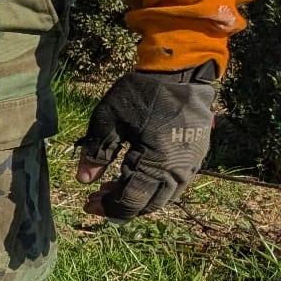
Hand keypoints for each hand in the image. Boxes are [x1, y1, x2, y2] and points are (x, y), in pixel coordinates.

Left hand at [75, 62, 219, 220]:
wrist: (180, 72)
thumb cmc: (140, 94)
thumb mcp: (108, 120)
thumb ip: (96, 152)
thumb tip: (84, 181)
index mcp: (156, 164)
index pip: (130, 201)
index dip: (107, 207)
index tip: (86, 203)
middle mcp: (179, 170)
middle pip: (148, 204)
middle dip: (121, 205)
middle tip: (97, 195)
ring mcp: (192, 164)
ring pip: (163, 196)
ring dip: (138, 197)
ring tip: (112, 186)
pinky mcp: (196, 156)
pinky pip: (174, 183)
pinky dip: (153, 186)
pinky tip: (134, 175)